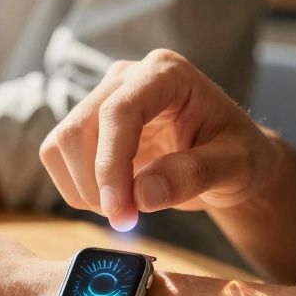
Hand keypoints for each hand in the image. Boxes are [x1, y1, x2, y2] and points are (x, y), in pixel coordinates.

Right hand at [39, 49, 281, 230]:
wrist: (226, 158)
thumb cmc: (238, 155)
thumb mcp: (236, 166)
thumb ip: (194, 174)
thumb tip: (142, 195)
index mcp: (165, 73)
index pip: (119, 111)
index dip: (111, 164)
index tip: (120, 212)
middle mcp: (126, 78)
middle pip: (80, 129)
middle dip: (97, 185)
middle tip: (128, 222)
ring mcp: (100, 98)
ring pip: (61, 144)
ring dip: (85, 189)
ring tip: (128, 209)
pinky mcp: (85, 124)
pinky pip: (57, 157)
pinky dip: (78, 189)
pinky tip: (115, 198)